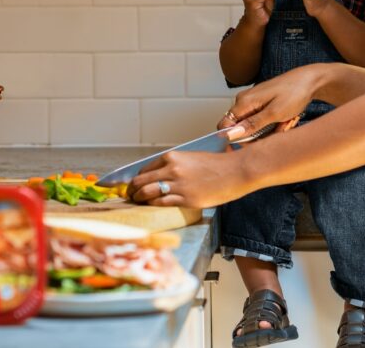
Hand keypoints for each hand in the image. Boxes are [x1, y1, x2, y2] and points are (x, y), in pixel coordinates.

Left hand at [127, 150, 250, 208]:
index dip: (136, 179)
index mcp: (172, 157)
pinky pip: (161, 203)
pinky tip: (151, 207)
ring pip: (147, 193)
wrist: (235, 171)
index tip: (133, 184)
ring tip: (138, 202)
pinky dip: (153, 205)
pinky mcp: (186, 199)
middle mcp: (172, 169)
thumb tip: (158, 176)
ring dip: (139, 199)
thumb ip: (174, 166)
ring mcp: (178, 185)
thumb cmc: (216, 164)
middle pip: (141, 181)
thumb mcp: (190, 158)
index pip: (144, 169)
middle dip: (132, 190)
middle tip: (129, 196)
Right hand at [222, 65, 326, 139]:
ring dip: (270, 130)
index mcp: (244, 101)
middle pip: (241, 128)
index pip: (224, 125)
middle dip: (259, 135)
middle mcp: (244, 101)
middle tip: (278, 130)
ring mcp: (253, 102)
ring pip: (254, 126)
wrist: (310, 81)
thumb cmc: (294, 93)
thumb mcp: (275, 113)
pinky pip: (262, 121)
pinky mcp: (262, 104)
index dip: (233, 139)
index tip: (250, 146)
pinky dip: (274, 124)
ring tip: (285, 122)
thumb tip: (232, 134)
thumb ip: (252, 125)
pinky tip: (285, 120)